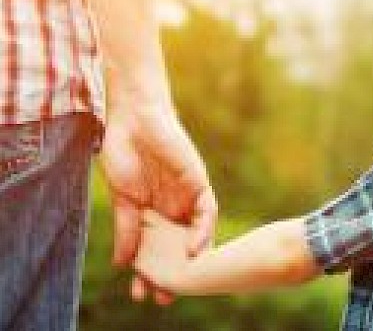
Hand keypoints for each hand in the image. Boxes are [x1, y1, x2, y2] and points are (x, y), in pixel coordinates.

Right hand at [101, 100, 216, 302]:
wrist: (134, 118)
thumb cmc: (124, 152)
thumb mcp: (123, 198)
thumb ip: (127, 229)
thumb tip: (122, 263)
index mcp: (153, 210)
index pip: (157, 247)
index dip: (151, 270)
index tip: (141, 292)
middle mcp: (173, 206)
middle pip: (177, 245)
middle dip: (172, 271)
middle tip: (163, 298)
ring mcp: (187, 195)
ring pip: (195, 232)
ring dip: (191, 258)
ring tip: (180, 283)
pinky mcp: (198, 181)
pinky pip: (207, 209)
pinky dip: (203, 230)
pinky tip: (194, 249)